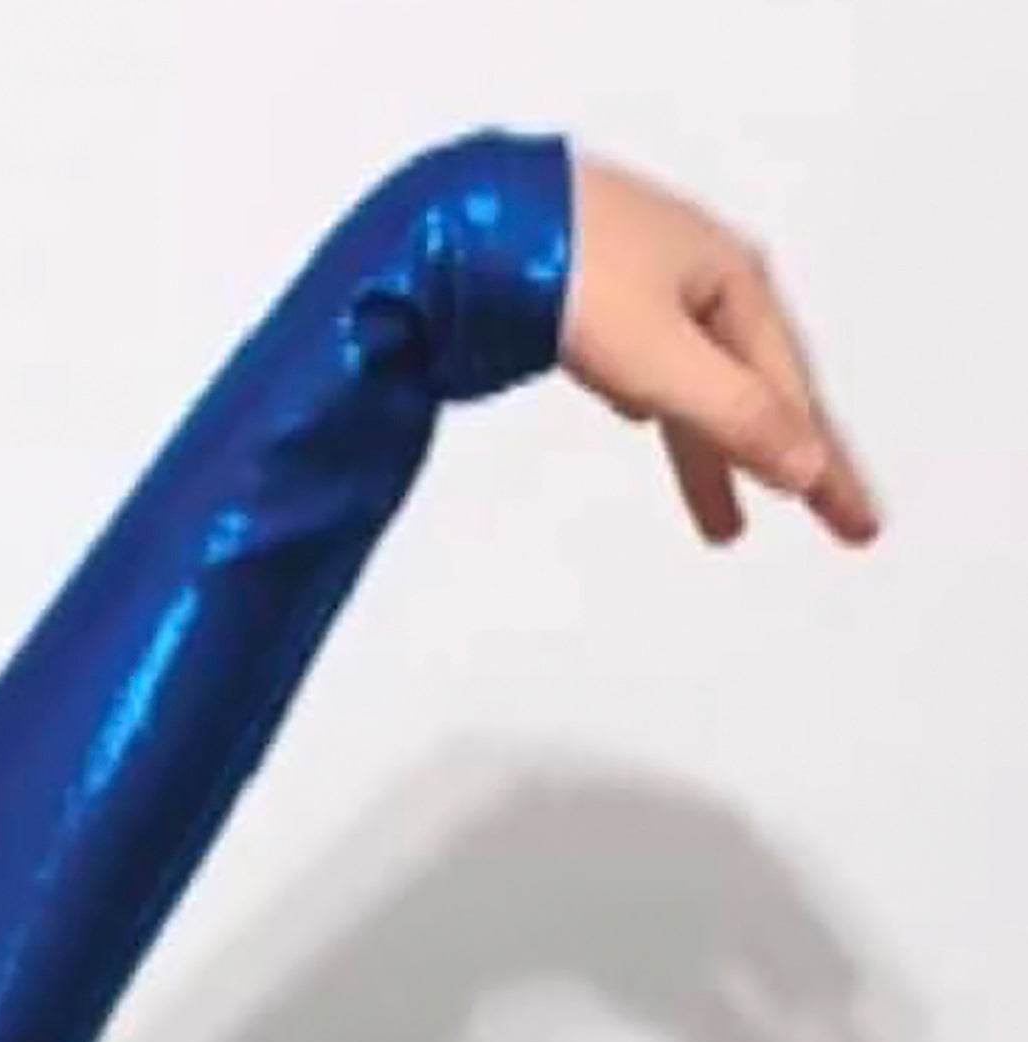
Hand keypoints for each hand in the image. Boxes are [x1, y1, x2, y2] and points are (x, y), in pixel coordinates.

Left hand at [563, 157, 879, 546]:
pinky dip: (666, 406)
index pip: (796, 399)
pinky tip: (648, 418)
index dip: (827, 470)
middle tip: (832, 526)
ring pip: (700, 386)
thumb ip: (735, 416)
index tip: (861, 529)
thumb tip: (808, 470)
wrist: (471, 222)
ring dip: (717, 453)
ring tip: (725, 526)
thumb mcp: (662, 358)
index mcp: (735, 283)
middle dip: (791, 460)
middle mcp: (703, 277)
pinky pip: (651, 364)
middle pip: (761, 389)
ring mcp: (649, 284)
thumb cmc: (571, 273)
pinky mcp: (594, 295)